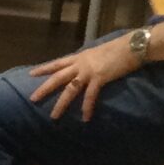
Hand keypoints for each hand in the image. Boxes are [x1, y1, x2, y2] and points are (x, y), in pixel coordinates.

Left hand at [25, 35, 143, 122]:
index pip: (57, 63)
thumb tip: (84, 66)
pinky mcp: (99, 78)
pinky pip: (90, 96)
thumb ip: (88, 60)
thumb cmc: (118, 49)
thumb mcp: (97, 53)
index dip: (44, 68)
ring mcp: (88, 71)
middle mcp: (80, 64)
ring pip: (70, 89)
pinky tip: (85, 118)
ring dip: (61, 104)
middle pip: (57, 77)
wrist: (131, 46)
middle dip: (44, 88)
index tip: (31, 74)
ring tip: (54, 116)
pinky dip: (87, 107)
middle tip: (32, 98)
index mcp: (79, 57)